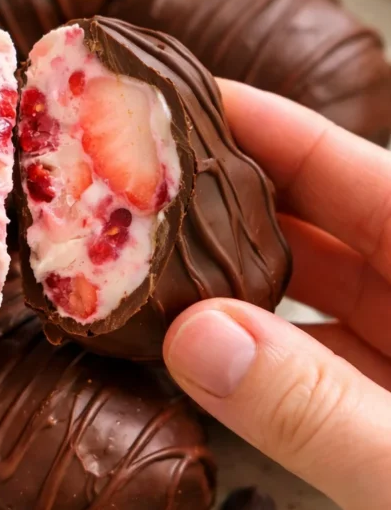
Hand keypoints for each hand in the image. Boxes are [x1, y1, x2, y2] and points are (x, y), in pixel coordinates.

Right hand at [163, 81, 390, 509]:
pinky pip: (316, 366)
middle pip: (331, 227)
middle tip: (145, 178)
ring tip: (153, 260)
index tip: (192, 98)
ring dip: (237, 283)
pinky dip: (258, 357)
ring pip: (319, 299)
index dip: (276, 129)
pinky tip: (202, 352)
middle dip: (236, 200)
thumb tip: (194, 335)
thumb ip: (316, 410)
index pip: (363, 177)